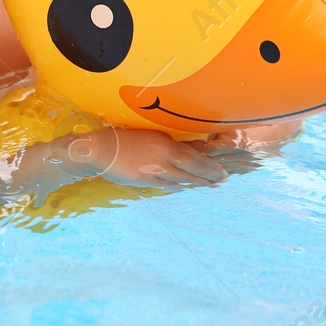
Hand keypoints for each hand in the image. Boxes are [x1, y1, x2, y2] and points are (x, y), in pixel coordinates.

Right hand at [67, 127, 227, 186]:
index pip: (195, 156)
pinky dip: (179, 187)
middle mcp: (164, 157)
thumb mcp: (149, 137)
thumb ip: (168, 145)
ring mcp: (156, 170)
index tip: (222, 170)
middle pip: (194, 168)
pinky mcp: (146, 180)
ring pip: (183, 178)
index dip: (210, 164)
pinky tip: (186, 188)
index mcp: (166, 143)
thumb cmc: (123, 139)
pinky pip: (167, 185)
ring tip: (212, 186)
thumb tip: (187, 150)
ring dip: (199, 183)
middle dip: (211, 175)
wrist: (100, 149)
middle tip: (224, 180)